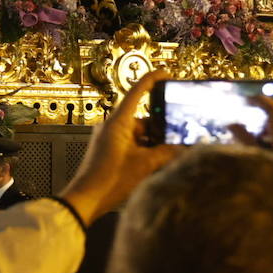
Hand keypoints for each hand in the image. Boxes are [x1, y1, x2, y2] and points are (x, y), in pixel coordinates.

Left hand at [58, 70, 178, 224]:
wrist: (86, 199)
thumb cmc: (110, 179)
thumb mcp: (145, 165)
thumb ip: (167, 153)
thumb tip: (187, 147)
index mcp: (118, 122)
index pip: (136, 93)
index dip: (152, 80)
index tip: (166, 73)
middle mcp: (112, 126)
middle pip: (143, 119)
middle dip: (162, 128)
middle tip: (183, 133)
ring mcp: (109, 138)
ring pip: (139, 134)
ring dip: (155, 143)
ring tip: (175, 153)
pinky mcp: (109, 151)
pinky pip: (132, 144)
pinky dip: (146, 150)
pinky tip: (160, 162)